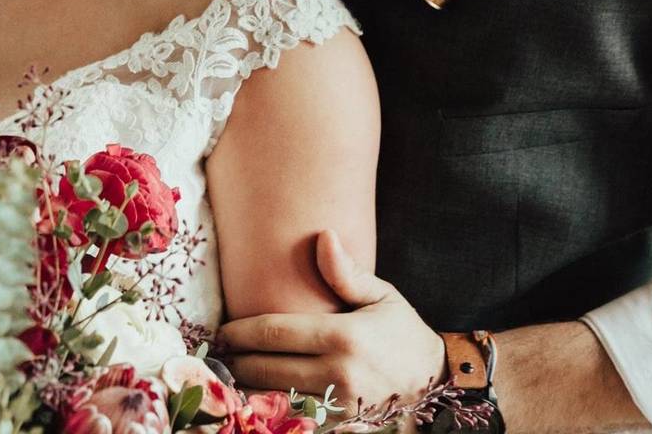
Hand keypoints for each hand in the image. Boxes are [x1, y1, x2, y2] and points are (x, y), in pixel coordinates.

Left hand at [218, 230, 446, 406]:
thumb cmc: (402, 332)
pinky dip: (269, 406)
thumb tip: (324, 236)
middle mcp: (337, 372)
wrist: (434, 380)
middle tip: (217, 352)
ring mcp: (338, 404)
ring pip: (273, 398)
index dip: (241, 333)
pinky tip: (255, 395)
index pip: (275, 334)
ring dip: (246, 387)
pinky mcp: (339, 423)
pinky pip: (293, 416)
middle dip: (236, 361)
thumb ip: (347, 272)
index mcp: (343, 336)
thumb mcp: (381, 296)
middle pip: (265, 369)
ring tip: (229, 372)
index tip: (221, 332)